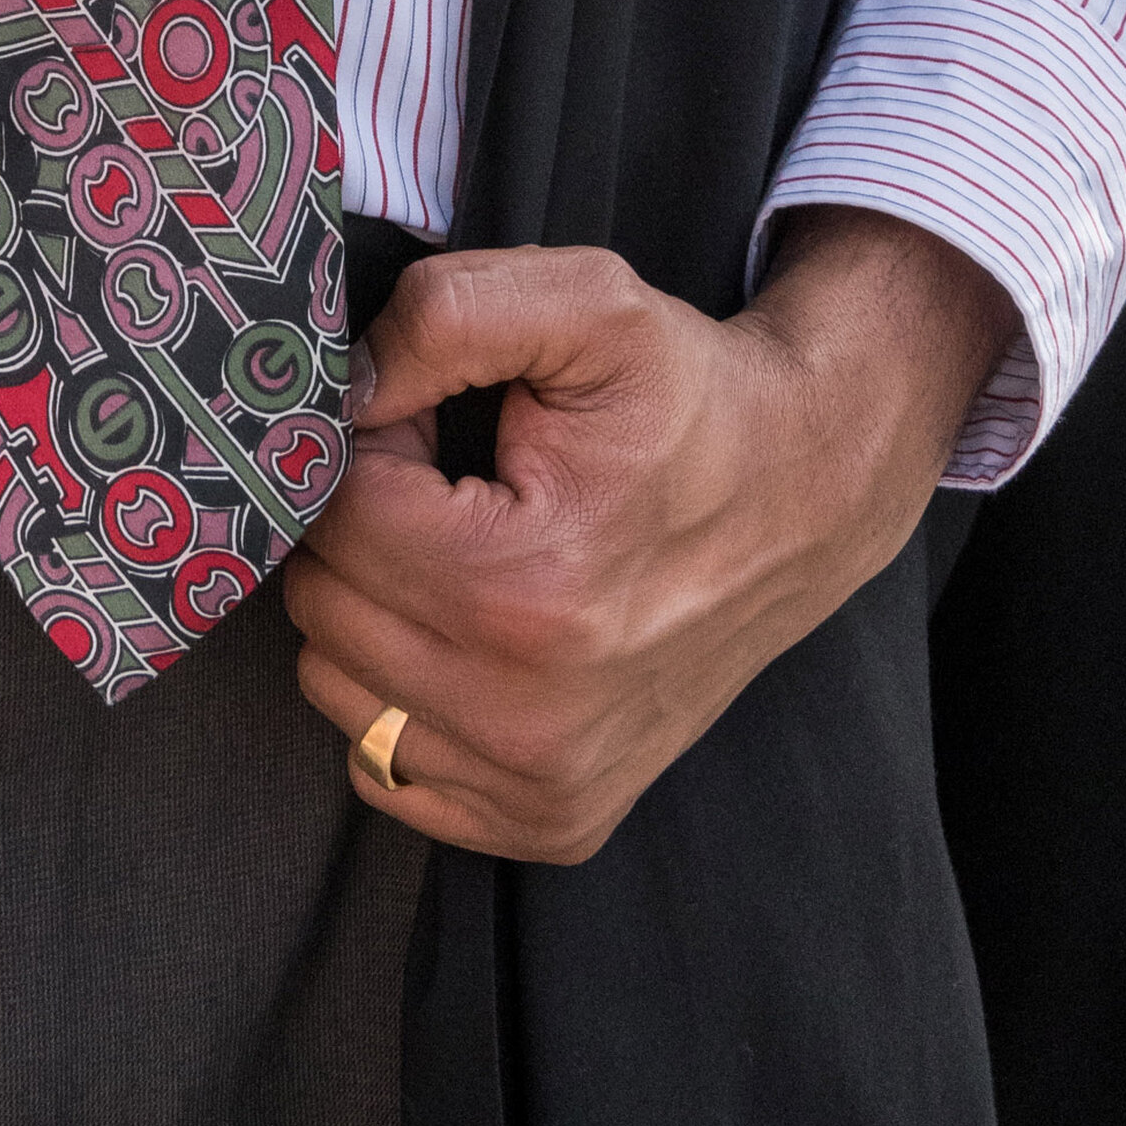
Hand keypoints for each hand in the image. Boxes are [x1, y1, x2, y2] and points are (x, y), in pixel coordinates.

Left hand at [279, 216, 1011, 865]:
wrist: (801, 499)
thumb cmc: (686, 399)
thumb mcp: (587, 302)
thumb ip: (445, 315)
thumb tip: (341, 390)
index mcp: (528, 593)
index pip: (340, 514)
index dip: (373, 440)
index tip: (433, 421)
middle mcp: (528, 719)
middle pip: (324, 602)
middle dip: (366, 521)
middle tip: (453, 482)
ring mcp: (538, 786)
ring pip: (336, 684)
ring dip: (374, 606)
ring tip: (468, 551)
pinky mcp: (547, 823)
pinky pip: (384, 764)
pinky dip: (401, 693)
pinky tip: (474, 632)